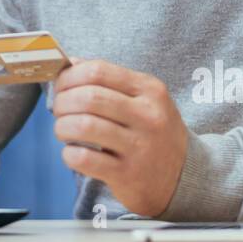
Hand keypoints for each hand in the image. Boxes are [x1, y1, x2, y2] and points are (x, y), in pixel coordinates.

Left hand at [51, 57, 188, 216]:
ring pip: (84, 126)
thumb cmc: (153, 132)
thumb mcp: (144, 99)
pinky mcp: (128, 174)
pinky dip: (69, 154)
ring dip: (62, 127)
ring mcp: (140, 146)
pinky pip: (85, 159)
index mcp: (150, 90)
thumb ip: (110, 81)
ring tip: (64, 130)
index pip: (98, 71)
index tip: (61, 85)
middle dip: (62, 102)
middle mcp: (148, 116)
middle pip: (89, 97)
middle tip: (59, 110)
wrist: (183, 177)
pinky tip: (72, 152)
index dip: (70, 76)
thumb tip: (71, 64)